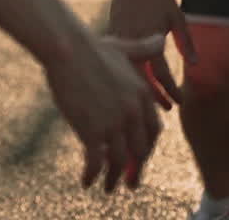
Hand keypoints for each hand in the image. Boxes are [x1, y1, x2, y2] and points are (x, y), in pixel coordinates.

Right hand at [43, 33, 161, 192]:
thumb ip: (145, 49)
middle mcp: (133, 111)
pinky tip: (86, 182)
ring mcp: (114, 122)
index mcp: (142, 94)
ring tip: (108, 187)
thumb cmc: (91, 47)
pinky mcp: (93, 131)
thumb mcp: (125, 48)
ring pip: (120, 161)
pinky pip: (96, 162)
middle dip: (136, 168)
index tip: (139, 157)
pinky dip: (92, 175)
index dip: (146, 147)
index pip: (152, 131)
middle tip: (130, 181)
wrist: (67, 49)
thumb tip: (162, 39)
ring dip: (115, 178)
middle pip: (141, 149)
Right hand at [107, 0, 198, 111]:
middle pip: (143, 81)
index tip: (180, 101)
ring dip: (139, 89)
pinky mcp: (112, 36)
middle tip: (167, 110)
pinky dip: (124, 74)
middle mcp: (135, 43)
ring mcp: (121, 40)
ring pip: (128, 74)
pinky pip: (118, 61)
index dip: (172, 91)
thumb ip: (185, 41)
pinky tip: (130, 83)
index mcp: (152, 40)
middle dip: (155, 97)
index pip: (163, 75)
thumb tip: (195, 64)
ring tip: (149, 101)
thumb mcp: (176, 17)